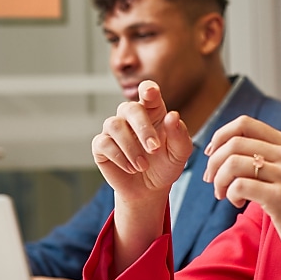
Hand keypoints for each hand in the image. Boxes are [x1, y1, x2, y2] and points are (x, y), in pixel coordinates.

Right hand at [91, 80, 192, 208]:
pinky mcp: (101, 145)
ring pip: (114, 124)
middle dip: (142, 128)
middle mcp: (130, 116)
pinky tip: (131, 168)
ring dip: (130, 146)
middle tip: (154, 148)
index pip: (147, 91)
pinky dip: (119, 157)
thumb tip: (173, 116)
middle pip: (129, 107)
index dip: (147, 89)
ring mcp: (114, 130)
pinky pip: (103, 143)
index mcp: (152, 111)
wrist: (150, 190)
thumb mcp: (179, 153)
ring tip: (142, 165)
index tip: (150, 93)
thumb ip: (179, 134)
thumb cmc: (165, 165)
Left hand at [203, 116, 280, 261]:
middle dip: (214, 163)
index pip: (244, 123)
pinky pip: (239, 185)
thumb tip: (218, 148)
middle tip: (212, 180)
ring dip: (219, 180)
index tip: (211, 154)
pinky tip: (238, 203)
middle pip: (234, 143)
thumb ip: (260, 154)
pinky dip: (230, 194)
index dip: (221, 136)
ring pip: (233, 163)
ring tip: (224, 194)